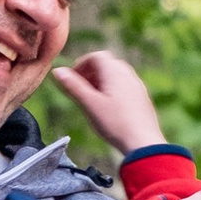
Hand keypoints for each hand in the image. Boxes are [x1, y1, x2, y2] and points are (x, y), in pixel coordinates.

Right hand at [51, 50, 166, 155]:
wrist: (143, 143)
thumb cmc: (116, 124)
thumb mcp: (89, 104)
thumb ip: (73, 86)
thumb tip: (57, 71)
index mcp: (115, 72)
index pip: (96, 56)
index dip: (81, 64)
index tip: (71, 78)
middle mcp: (128, 75)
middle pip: (107, 64)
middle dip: (91, 72)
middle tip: (80, 88)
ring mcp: (138, 86)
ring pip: (116, 75)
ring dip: (102, 81)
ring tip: (92, 98)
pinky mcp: (142, 98)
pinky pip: (125, 86)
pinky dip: (113, 90)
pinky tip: (108, 108)